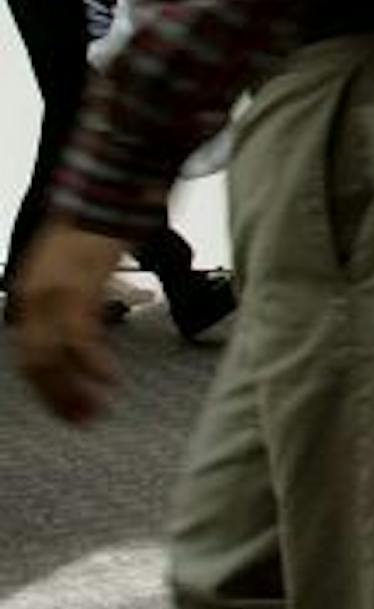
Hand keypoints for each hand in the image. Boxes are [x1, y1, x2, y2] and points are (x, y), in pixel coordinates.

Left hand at [11, 223, 127, 423]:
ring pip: (52, 358)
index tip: (68, 409)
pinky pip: (81, 339)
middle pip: (35, 363)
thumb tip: (80, 331)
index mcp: (28, 295)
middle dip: (58, 397)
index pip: (28, 356)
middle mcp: (33, 299)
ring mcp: (54, 294)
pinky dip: (94, 365)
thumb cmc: (96, 227)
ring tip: (96, 409)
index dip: (46, 389)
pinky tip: (110, 378)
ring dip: (73, 390)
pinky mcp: (79, 288)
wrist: (107, 189)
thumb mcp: (72, 269)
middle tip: (82, 420)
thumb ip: (71, 300)